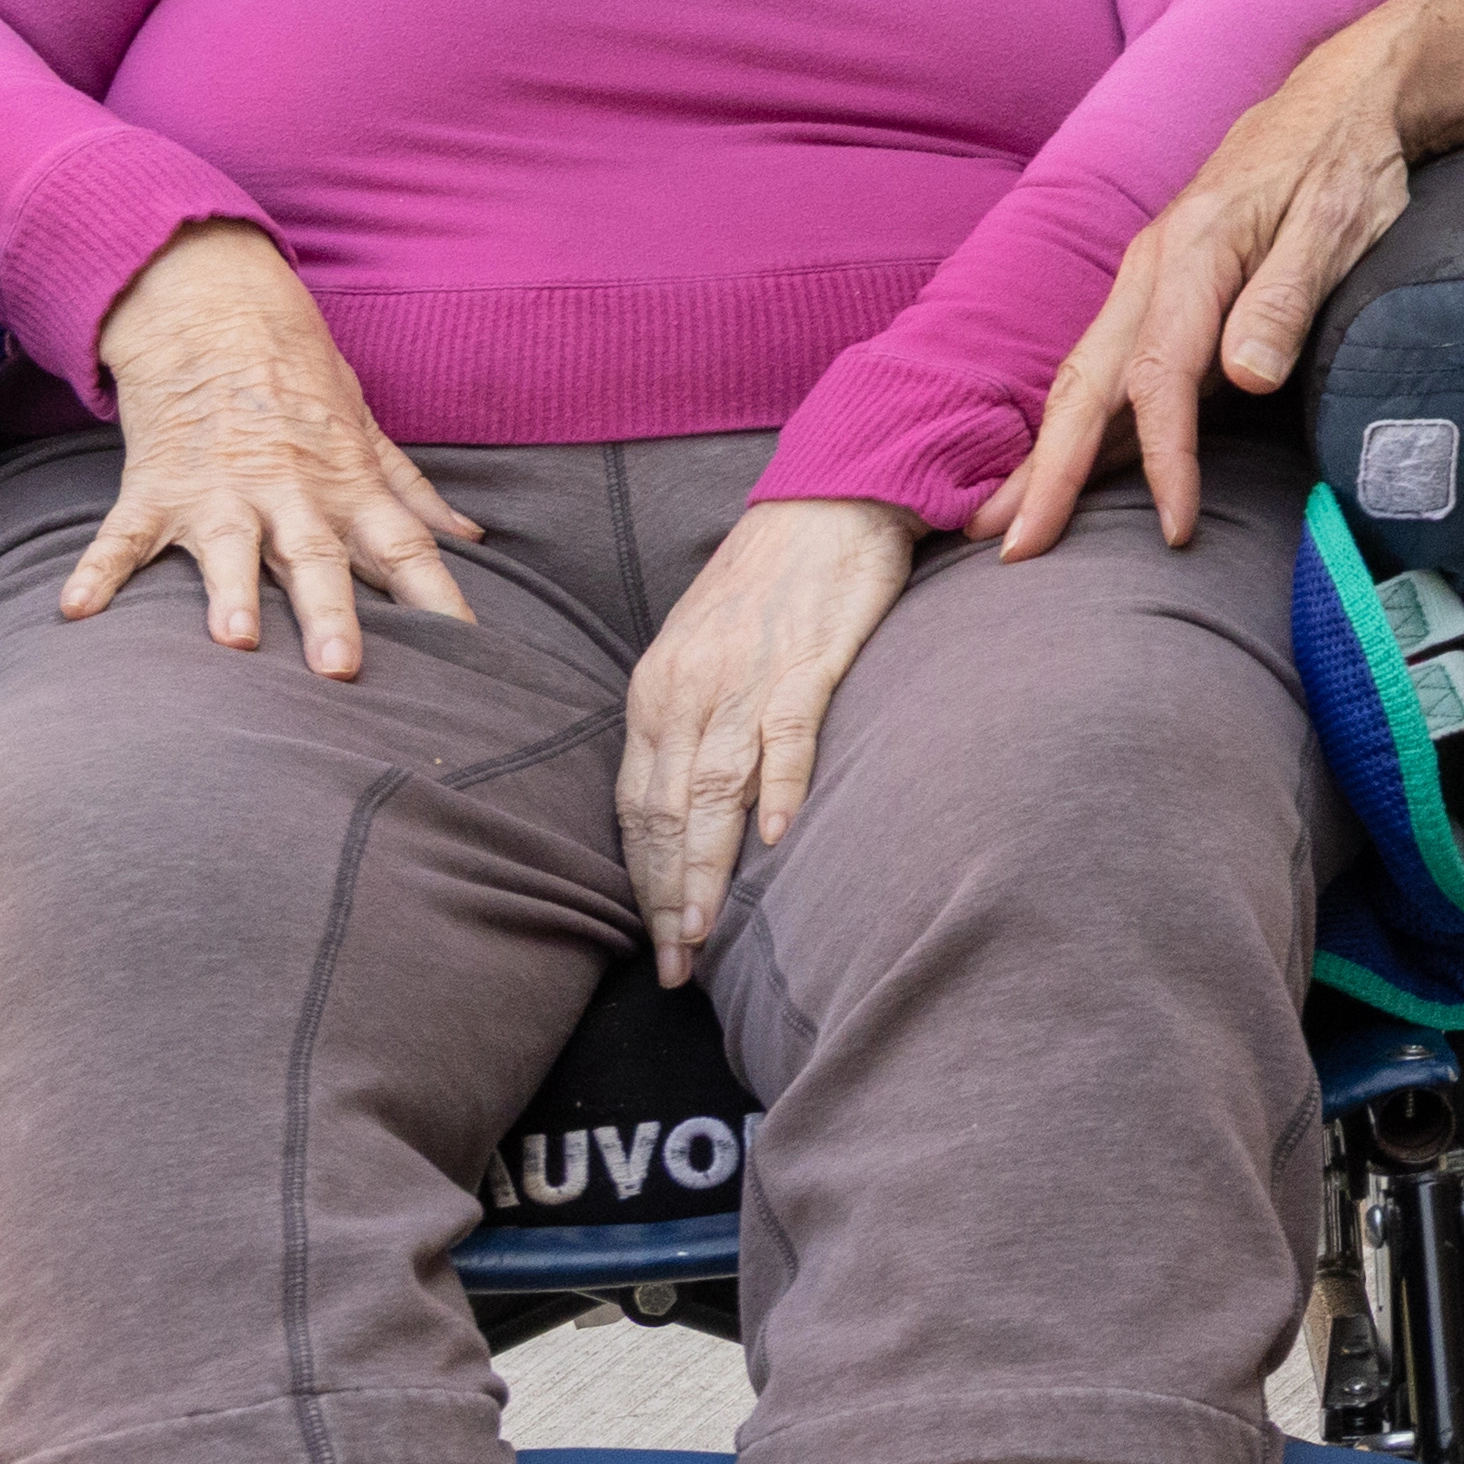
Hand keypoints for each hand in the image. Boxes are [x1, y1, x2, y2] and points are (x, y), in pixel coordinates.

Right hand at [77, 223, 483, 677]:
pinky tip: (78, 610)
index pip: (403, 547)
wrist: (215, 308)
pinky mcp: (156, 486)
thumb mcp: (365, 428)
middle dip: (330, 613)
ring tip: (234, 640)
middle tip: (341, 670)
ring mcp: (219, 489)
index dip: (437, 595)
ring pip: (230, 548)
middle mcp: (289, 492)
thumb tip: (470, 540)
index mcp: (347, 484)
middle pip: (316, 558)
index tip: (467, 644)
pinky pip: (125, 535)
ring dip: (231, 593)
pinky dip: (100, 571)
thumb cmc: (298, 380)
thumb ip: (411, 492)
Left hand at [617, 491, 922, 975]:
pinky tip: (776, 841)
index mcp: (656, 689)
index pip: (635, 804)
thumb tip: (684, 802)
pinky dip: (778, 789)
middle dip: (666, 897)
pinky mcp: (807, 659)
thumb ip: (690, 720)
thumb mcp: (703, 648)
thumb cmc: (768, 579)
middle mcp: (687, 688)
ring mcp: (746, 676)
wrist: (828, 496)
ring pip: (712, 789)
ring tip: (706, 932)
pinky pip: (787, 735)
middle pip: (666, 812)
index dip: (640, 879)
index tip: (653, 941)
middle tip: (674, 966)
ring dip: (706, 868)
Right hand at [990, 43, 1428, 556]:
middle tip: (1016, 549)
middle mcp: (1150, 269)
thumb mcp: (1338, 220)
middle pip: (1085, 381)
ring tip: (996, 524)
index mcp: (1192, 252)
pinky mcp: (1158, 293)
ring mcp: (1147, 281)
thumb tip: (1246, 376)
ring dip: (1040, 453)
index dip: (1165, 458)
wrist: (1337, 101)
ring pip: (1080, 376)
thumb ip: (1287, 298)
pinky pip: (1101, 366)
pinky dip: (1069, 422)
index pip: (1161, 376)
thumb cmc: (1342, 161)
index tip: (1175, 526)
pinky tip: (1050, 465)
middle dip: (1046, 470)